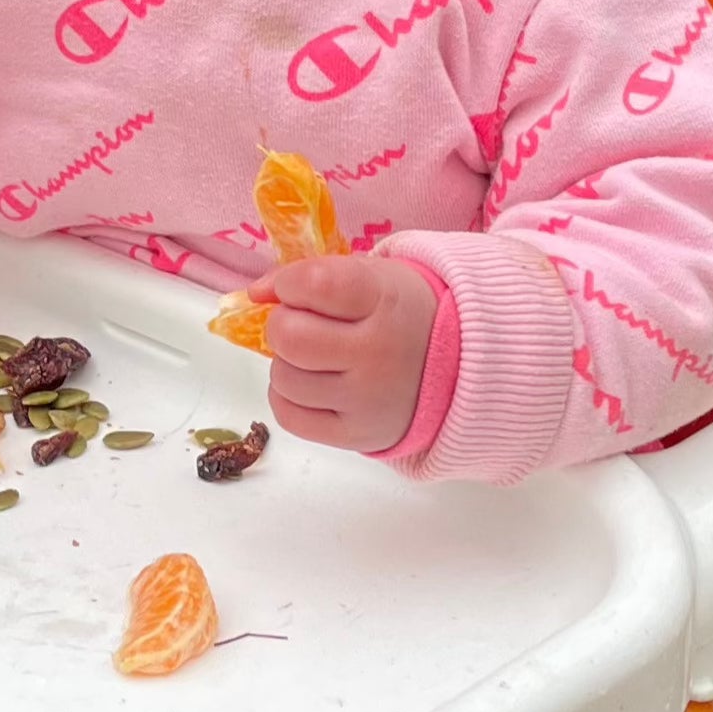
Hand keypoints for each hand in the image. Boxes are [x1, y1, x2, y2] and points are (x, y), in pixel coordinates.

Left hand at [258, 254, 439, 456]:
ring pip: (283, 378)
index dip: (288, 284)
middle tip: (302, 325)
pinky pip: (289, 416)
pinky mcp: (357, 436)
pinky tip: (310, 384)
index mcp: (385, 301)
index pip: (313, 284)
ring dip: (286, 363)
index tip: (292, 289)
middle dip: (282, 325)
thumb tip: (254, 293)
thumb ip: (311, 275)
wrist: (457, 368)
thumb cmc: (398, 314)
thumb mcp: (369, 277)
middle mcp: (379, 354)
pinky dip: (287, 396)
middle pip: (288, 336)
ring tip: (315, 358)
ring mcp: (369, 400)